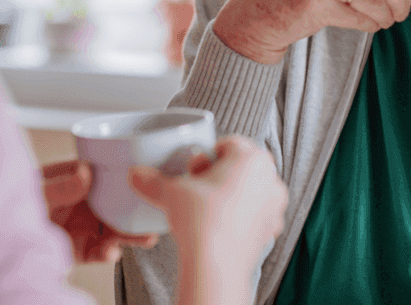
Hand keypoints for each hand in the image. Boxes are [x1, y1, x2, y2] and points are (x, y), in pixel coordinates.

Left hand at [41, 160, 157, 261]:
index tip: (139, 177)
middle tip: (153, 210)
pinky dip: (108, 253)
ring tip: (145, 238)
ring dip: (129, 233)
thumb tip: (84, 173)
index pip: (101, 172)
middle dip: (134, 207)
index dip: (121, 174)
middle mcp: (79, 201)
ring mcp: (80, 225)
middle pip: (113, 201)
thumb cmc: (10, 206)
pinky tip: (111, 252)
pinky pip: (98, 250)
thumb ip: (59, 185)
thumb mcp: (35, 192)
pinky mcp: (77, 249)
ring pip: (111, 227)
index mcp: (70, 178)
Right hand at [129, 136, 287, 304]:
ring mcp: (275, 204)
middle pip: (240, 164)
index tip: (193, 170)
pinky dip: (240, 215)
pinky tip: (220, 225)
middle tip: (197, 188)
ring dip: (231, 193)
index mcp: (252, 157)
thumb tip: (136, 175)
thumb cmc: (202, 221)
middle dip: (219, 173)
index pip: (227, 143)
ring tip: (207, 208)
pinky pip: (256, 212)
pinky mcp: (272, 228)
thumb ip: (153, 180)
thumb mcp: (172, 192)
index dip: (205, 156)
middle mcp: (270, 177)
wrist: (215, 266)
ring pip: (250, 188)